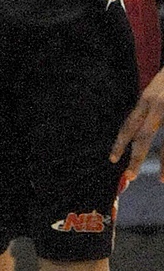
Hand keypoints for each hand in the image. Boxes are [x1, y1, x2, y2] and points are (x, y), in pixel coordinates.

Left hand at [111, 67, 163, 181]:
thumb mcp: (156, 90)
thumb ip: (148, 107)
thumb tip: (138, 129)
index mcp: (147, 99)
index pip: (129, 124)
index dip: (120, 142)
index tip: (112, 158)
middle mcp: (157, 105)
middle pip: (144, 136)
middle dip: (136, 158)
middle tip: (129, 176)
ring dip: (163, 163)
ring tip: (161, 179)